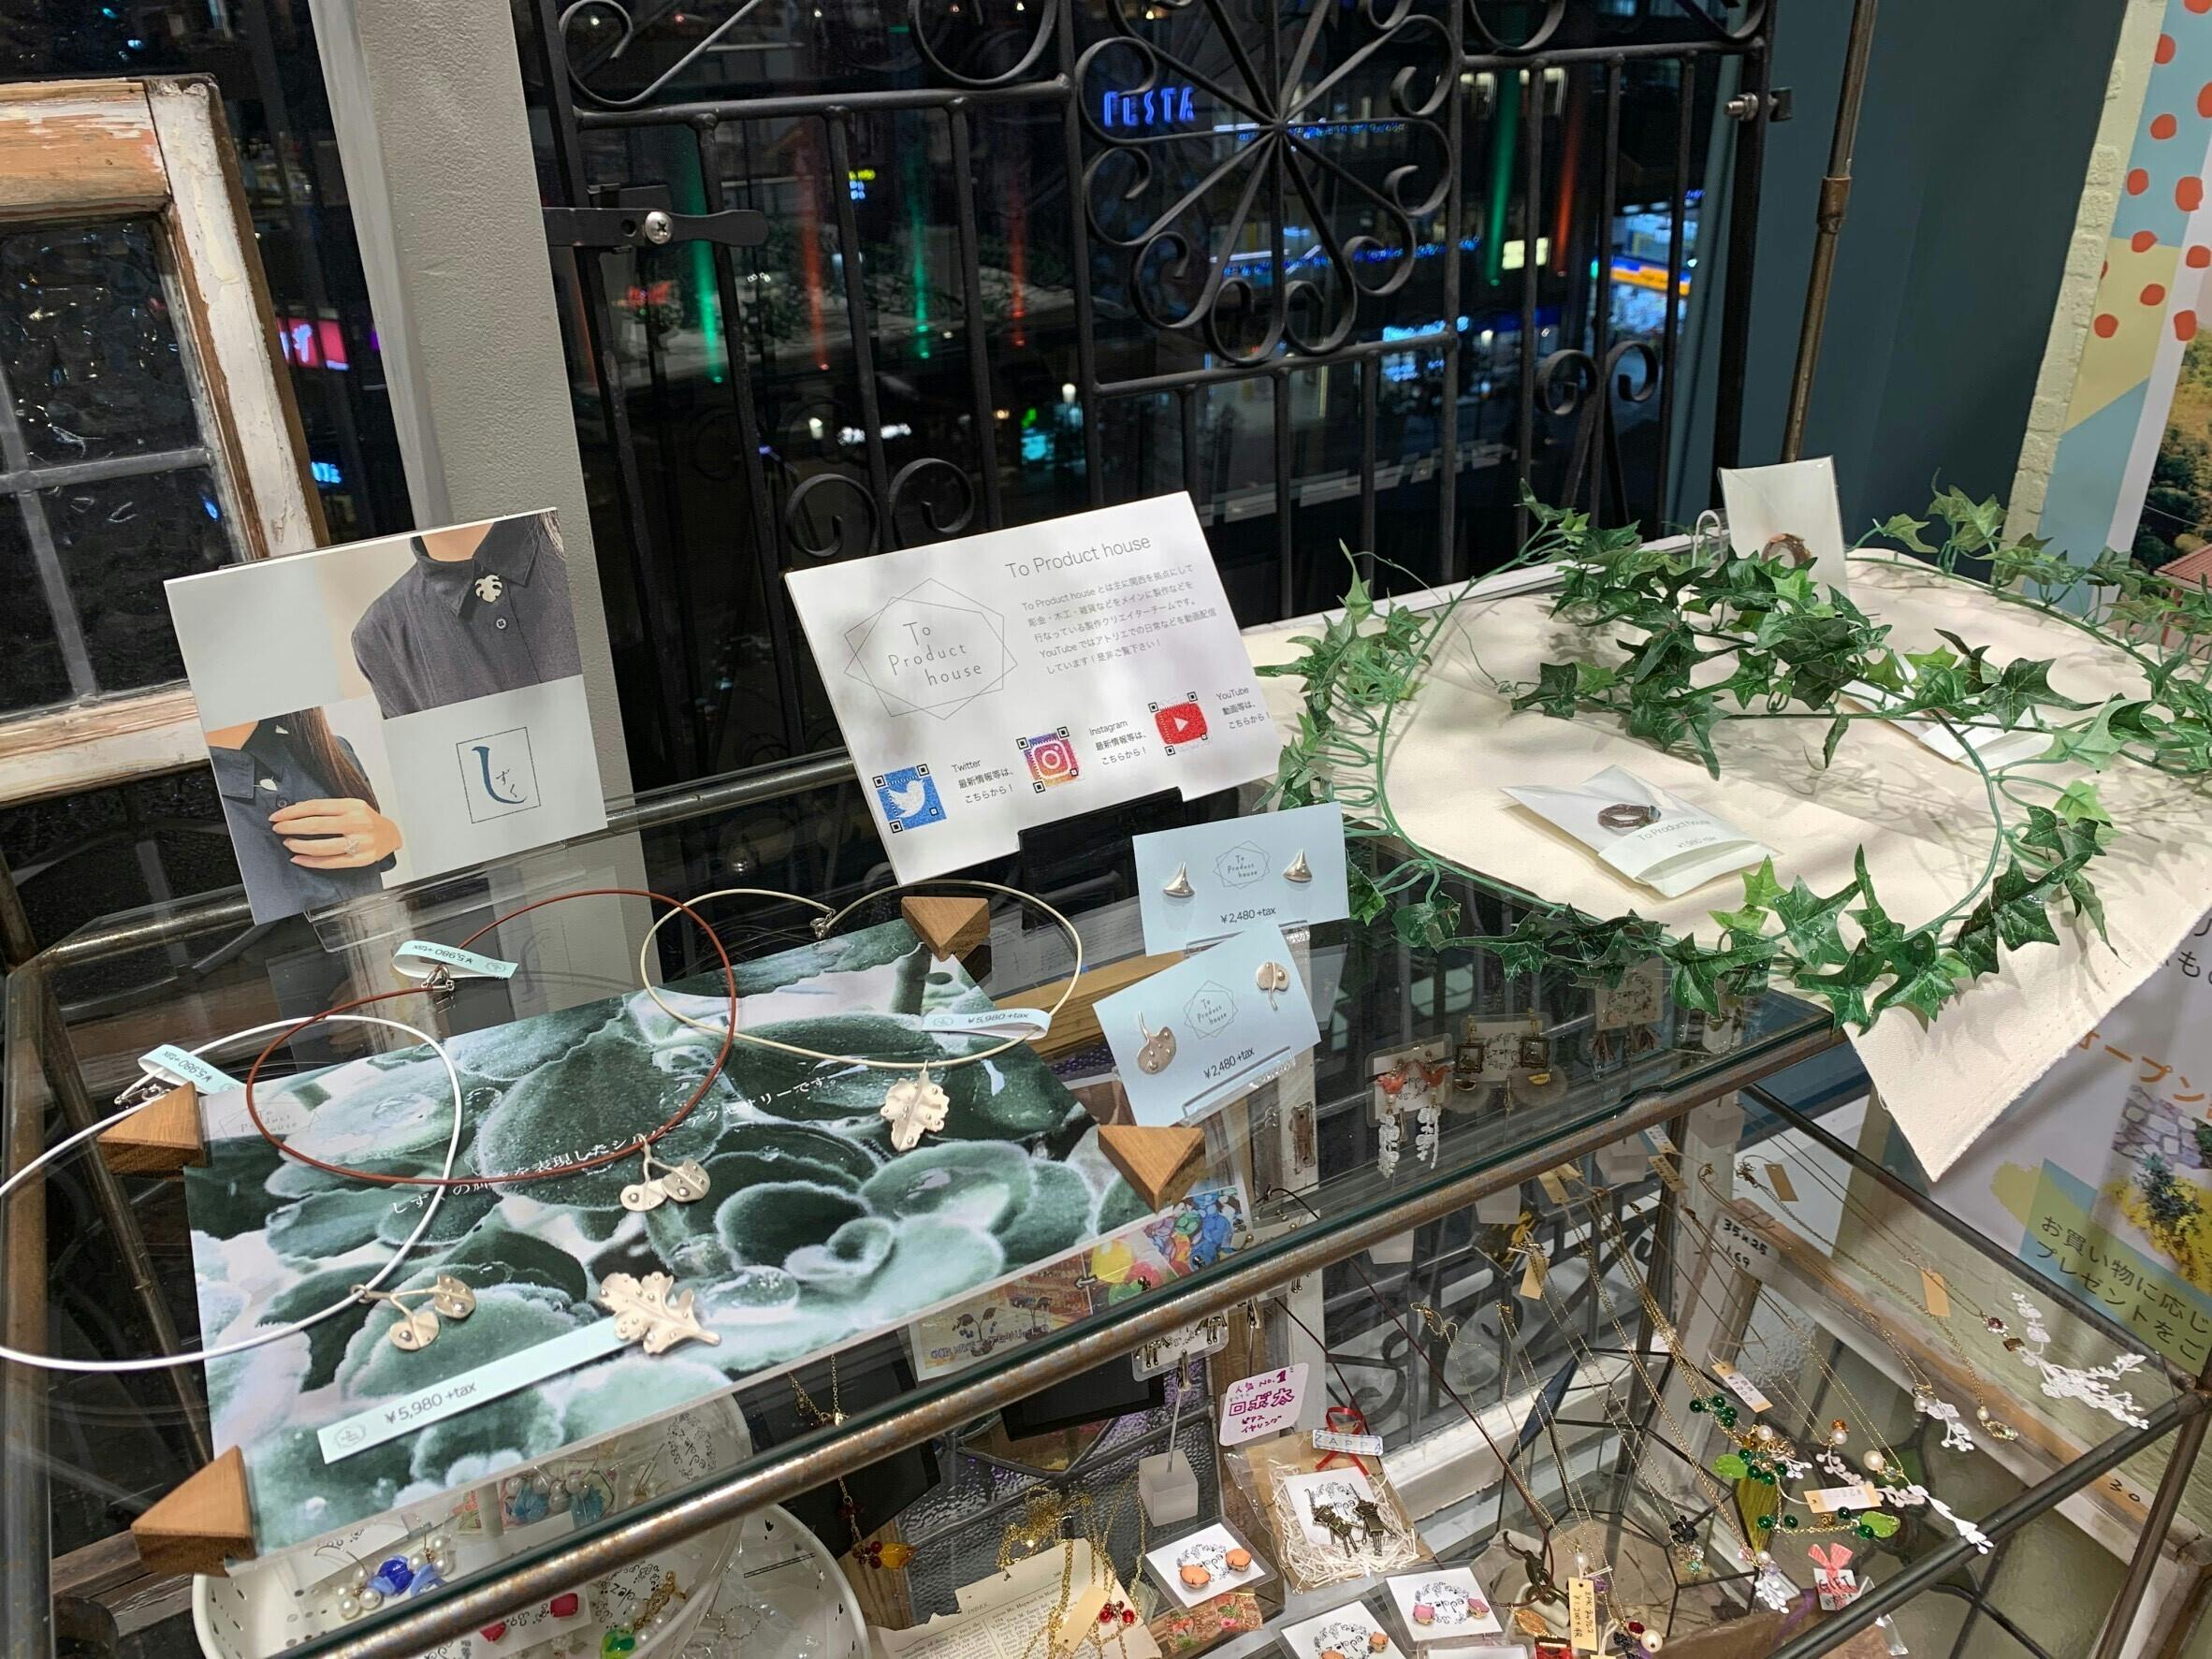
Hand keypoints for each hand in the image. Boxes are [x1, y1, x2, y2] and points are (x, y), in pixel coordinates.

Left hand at [270, 798, 403, 867]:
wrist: (391, 835)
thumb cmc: (367, 820)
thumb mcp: (351, 806)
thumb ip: (328, 808)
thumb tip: (295, 811)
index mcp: (353, 806)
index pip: (316, 807)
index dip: (292, 812)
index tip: (277, 816)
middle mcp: (358, 823)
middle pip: (317, 825)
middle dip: (291, 827)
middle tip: (278, 829)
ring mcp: (360, 842)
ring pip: (322, 846)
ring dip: (299, 845)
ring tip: (288, 843)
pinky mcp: (361, 859)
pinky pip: (331, 862)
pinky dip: (311, 862)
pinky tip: (299, 858)